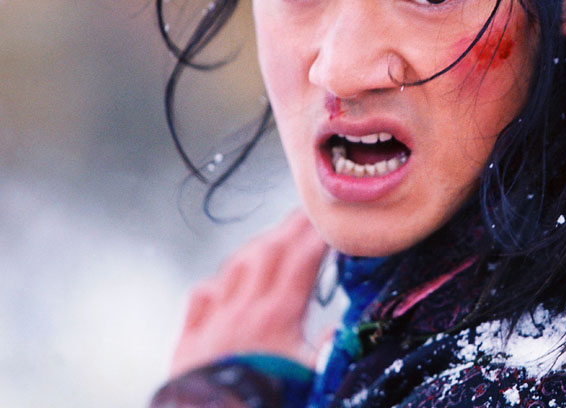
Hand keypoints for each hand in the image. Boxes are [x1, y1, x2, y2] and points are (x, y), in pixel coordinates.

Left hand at [170, 210, 328, 375]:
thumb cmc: (266, 404)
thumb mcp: (310, 382)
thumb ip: (330, 353)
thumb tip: (342, 328)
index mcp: (275, 318)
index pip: (302, 260)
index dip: (320, 235)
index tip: (334, 220)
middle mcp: (242, 312)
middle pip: (270, 253)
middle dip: (291, 227)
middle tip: (309, 211)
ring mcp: (212, 324)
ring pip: (235, 267)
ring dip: (258, 245)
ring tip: (274, 236)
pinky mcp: (188, 344)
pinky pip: (200, 299)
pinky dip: (216, 282)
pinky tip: (223, 280)